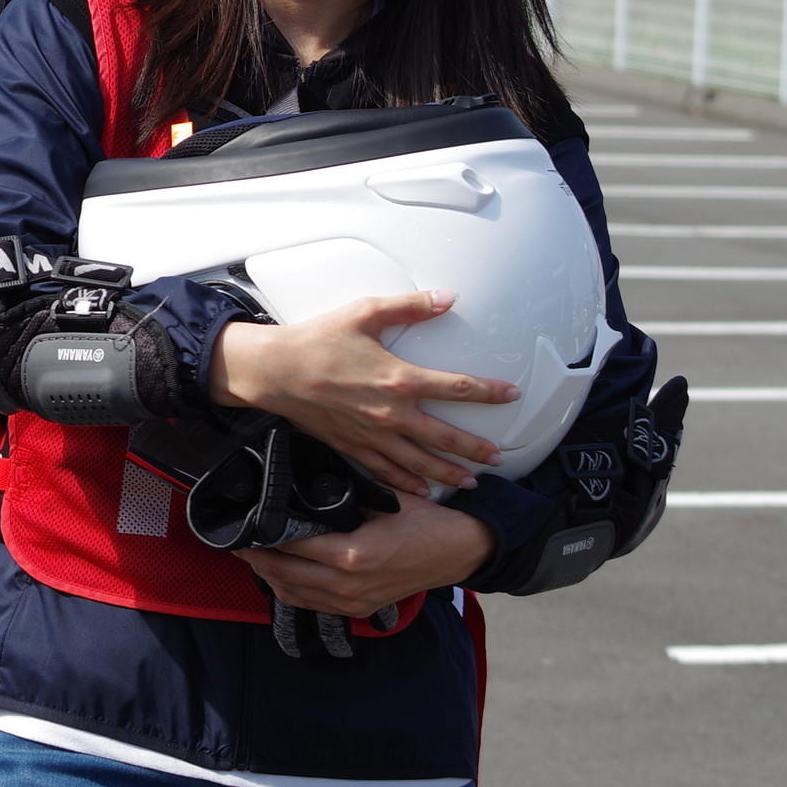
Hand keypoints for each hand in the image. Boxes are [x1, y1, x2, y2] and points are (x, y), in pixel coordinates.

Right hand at [207, 290, 519, 495]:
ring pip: (421, 462)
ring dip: (449, 474)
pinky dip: (408, 483)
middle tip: (499, 457)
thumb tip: (448, 297)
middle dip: (476, 449)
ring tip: (470, 482)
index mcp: (400, 379)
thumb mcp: (365, 313)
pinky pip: (386, 471)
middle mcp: (392, 413)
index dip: (490, 392)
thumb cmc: (318, 339)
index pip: (459, 388)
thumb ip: (410, 307)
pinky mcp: (352, 447)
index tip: (511, 395)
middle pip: (446, 438)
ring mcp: (372, 435)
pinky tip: (422, 489)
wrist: (274, 371)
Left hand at [234, 492, 496, 620]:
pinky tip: (280, 572)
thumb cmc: (425, 519)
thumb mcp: (381, 499)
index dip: (259, 536)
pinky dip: (290, 590)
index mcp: (352, 555)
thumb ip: (340, 497)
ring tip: (251, 553)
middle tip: (233, 538)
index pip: (289, 547)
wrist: (461, 550)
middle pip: (283, 575)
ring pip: (293, 594)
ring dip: (268, 576)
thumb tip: (300, 487)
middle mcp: (348, 585)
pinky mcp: (361, 609)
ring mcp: (354, 602)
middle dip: (254, 558)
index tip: (238, 522)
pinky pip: (312, 604)